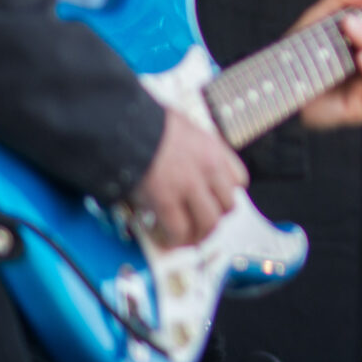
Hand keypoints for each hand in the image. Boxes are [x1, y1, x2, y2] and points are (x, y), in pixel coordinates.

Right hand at [132, 108, 248, 247]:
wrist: (124, 123)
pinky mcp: (166, 200)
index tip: (215, 200)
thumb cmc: (145, 121)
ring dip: (198, 234)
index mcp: (212, 149)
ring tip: (185, 238)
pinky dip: (174, 240)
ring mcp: (189, 186)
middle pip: (227, 206)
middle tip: (200, 224)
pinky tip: (166, 239)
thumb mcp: (181, 126)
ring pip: (208, 223)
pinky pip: (179, 230)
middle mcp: (208, 169)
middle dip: (214, 218)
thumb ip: (189, 146)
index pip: (238, 181)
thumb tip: (181, 158)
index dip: (225, 194)